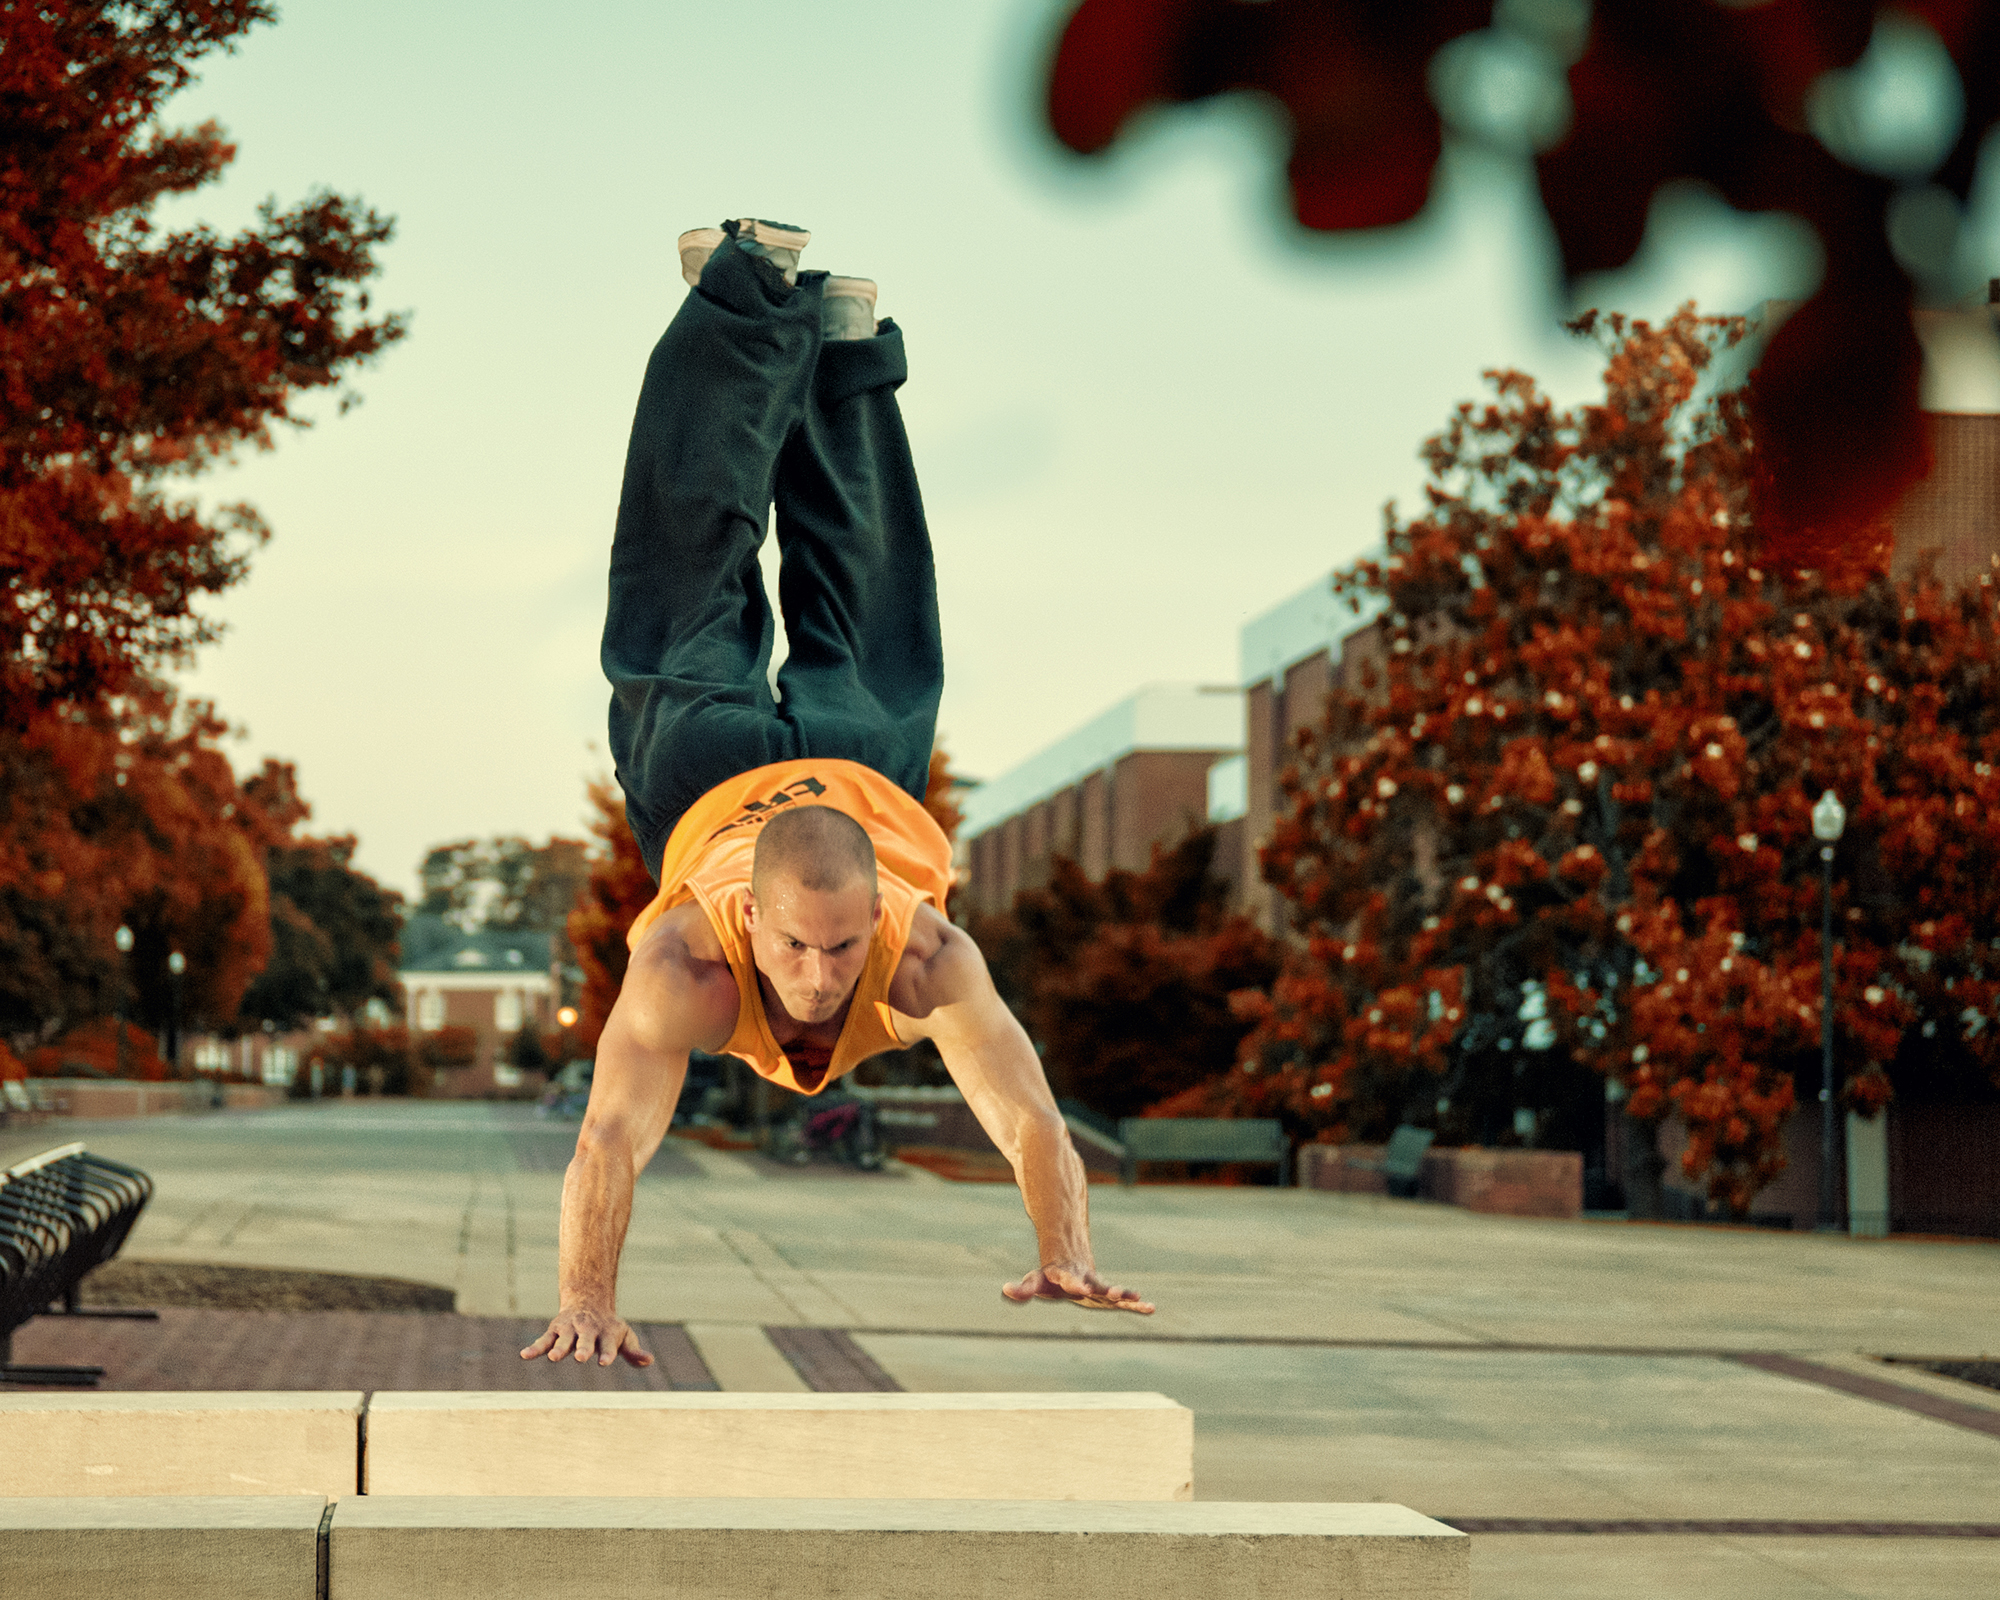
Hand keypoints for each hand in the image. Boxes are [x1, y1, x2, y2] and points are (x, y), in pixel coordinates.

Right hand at [520, 1305, 654, 1366]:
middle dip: (583, 1349)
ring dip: (559, 1348)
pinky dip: (535, 1348)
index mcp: (606, 1334)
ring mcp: (570, 1330)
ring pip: (564, 1340)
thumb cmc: (608, 1326)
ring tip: (554, 1358)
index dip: (607, 1353)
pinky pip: (543, 1341)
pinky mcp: (555, 1331)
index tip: (604, 1361)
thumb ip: (633, 1351)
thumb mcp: (624, 1336)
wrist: (589, 1300)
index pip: (608, 1345)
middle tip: (582, 1357)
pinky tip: (524, 1356)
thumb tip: (649, 1361)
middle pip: (585, 1341)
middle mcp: (588, 1331)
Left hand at [1002, 1261, 1153, 1314]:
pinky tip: (1150, 1308)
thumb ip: (1022, 1289)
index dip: (1074, 1284)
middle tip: (1114, 1293)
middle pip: (1095, 1286)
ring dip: (1123, 1296)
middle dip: (1104, 1290)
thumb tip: (1005, 1290)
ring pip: (1112, 1291)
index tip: (1081, 1289)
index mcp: (1066, 1277)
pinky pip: (1122, 1300)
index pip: (1069, 1281)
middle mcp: (1085, 1281)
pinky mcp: (1106, 1294)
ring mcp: (1097, 1287)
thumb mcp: (1035, 1281)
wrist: (1071, 1257)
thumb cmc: (1050, 1275)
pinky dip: (1135, 1304)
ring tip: (1139, 1299)